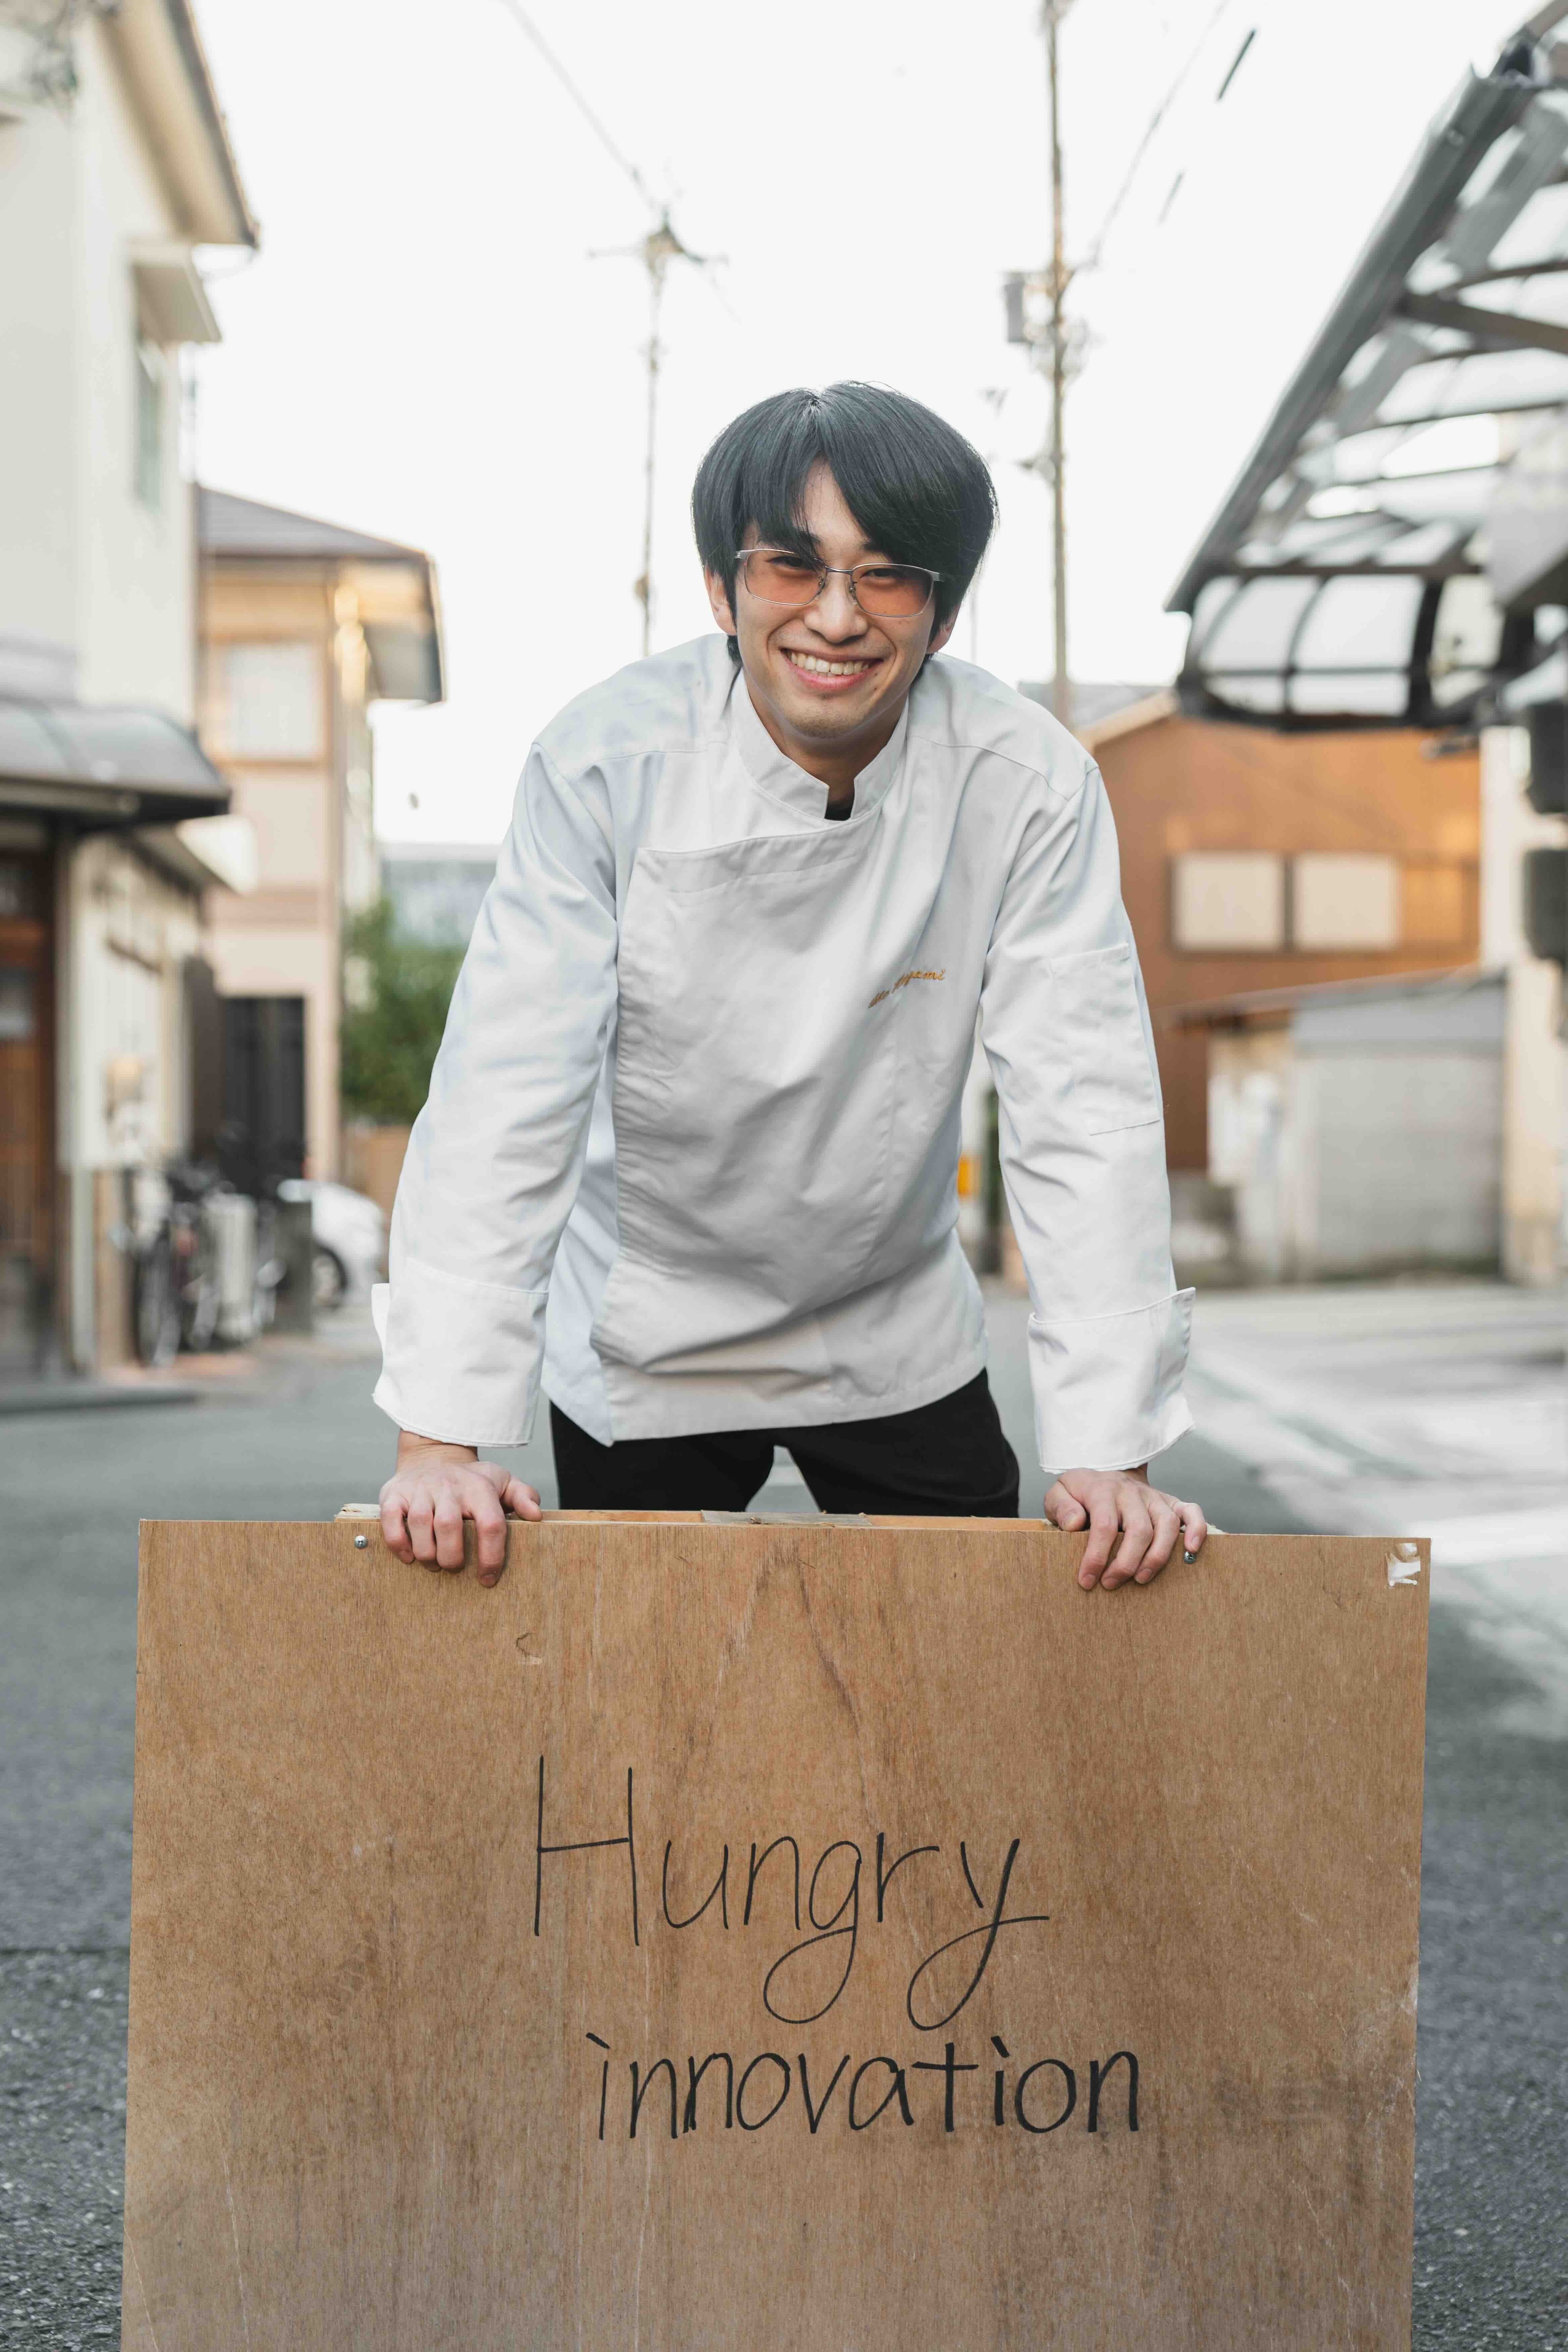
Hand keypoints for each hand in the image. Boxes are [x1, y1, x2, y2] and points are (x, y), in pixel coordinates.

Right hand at [380, 1433, 541, 1587]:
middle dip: (452, 1557)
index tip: (487, 1579)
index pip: (490, 1524)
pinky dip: (399, 1543)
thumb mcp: (501, 1482)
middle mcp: (449, 1486)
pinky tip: (409, 1556)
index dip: (491, 1556)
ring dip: (427, 1553)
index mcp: (479, 1487)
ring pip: (421, 1524)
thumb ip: (523, 1496)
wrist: (431, 1457)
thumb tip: (536, 1516)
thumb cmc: (470, 1480)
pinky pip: (392, 1520)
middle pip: (450, 1526)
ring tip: (434, 1564)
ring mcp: (420, 1489)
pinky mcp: (394, 1494)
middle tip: (453, 1567)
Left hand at [1043, 1466, 1206, 1591]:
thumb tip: (1075, 1525)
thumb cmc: (1081, 1493)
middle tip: (1111, 1584)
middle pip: (1138, 1528)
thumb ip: (1061, 1506)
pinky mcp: (1171, 1502)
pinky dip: (1196, 1529)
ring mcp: (1154, 1497)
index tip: (1087, 1581)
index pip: (1104, 1524)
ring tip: (1142, 1579)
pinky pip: (1191, 1511)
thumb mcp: (1060, 1492)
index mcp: (1103, 1490)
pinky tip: (1191, 1550)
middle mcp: (1132, 1492)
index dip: (1097, 1556)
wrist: (1106, 1472)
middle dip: (1126, 1562)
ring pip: (1166, 1524)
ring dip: (1157, 1555)